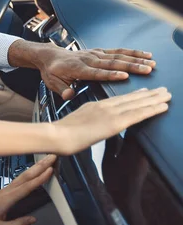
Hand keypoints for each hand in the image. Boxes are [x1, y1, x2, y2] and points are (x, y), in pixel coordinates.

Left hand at [0, 155, 55, 224]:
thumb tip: (33, 219)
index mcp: (7, 199)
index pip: (26, 188)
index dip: (39, 179)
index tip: (49, 170)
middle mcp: (8, 191)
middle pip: (27, 176)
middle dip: (40, 166)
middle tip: (53, 157)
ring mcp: (6, 189)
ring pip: (24, 176)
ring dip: (36, 167)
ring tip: (47, 160)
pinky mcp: (6, 190)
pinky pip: (20, 179)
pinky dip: (30, 173)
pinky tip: (35, 171)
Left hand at [36, 46, 155, 99]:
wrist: (49, 56)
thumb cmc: (52, 71)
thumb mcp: (52, 83)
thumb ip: (61, 89)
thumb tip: (69, 95)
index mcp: (78, 69)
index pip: (96, 72)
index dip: (110, 74)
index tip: (125, 76)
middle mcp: (89, 59)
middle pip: (112, 63)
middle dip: (131, 66)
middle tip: (147, 70)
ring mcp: (94, 54)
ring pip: (118, 56)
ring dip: (135, 59)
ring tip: (151, 62)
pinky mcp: (98, 52)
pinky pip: (116, 51)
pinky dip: (131, 52)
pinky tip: (143, 54)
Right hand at [53, 87, 170, 154]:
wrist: (56, 135)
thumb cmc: (59, 134)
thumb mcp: (72, 124)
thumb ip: (84, 124)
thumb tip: (87, 128)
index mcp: (93, 106)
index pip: (117, 99)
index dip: (133, 95)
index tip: (144, 92)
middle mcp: (104, 106)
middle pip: (130, 99)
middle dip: (148, 94)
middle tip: (162, 90)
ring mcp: (110, 113)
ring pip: (138, 103)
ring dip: (155, 98)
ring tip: (167, 94)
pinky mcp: (115, 122)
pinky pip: (138, 114)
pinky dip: (152, 108)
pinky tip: (163, 106)